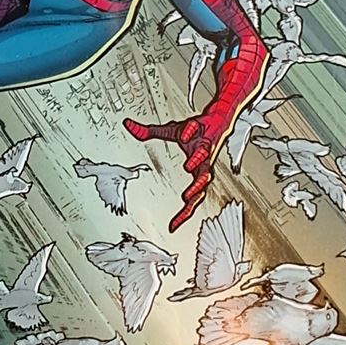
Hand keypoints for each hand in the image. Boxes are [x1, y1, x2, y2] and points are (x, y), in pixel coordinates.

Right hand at [123, 113, 219, 230]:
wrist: (216, 118)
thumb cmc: (198, 131)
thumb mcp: (170, 133)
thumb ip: (148, 133)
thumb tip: (129, 125)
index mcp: (195, 170)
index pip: (190, 200)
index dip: (183, 214)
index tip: (173, 226)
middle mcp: (202, 165)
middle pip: (201, 185)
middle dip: (194, 192)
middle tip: (186, 199)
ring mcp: (207, 151)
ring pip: (204, 162)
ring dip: (197, 163)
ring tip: (188, 166)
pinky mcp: (207, 134)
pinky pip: (200, 135)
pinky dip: (191, 134)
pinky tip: (185, 135)